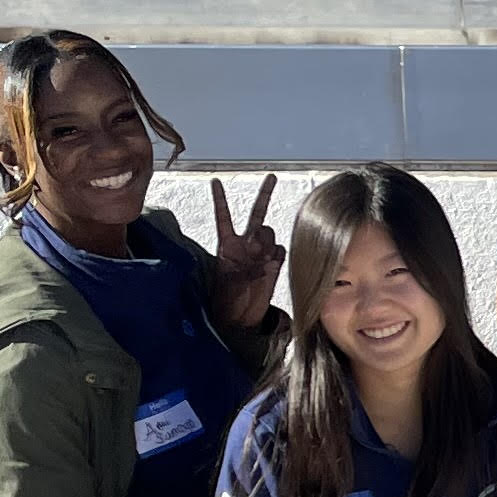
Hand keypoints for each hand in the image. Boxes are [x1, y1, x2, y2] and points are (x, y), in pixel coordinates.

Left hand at [204, 174, 279, 330]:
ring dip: (265, 241)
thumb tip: (265, 248)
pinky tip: (269, 268)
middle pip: (256, 214)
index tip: (216, 181)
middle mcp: (245, 245)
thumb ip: (247, 261)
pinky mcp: (275, 264)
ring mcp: (262, 253)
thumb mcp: (229, 280)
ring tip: (259, 258)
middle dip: (264, 195)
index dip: (221, 200)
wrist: (240, 321)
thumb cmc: (226, 302)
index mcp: (227, 246)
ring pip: (270, 233)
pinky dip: (276, 257)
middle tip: (271, 176)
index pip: (224, 217)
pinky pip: (281, 251)